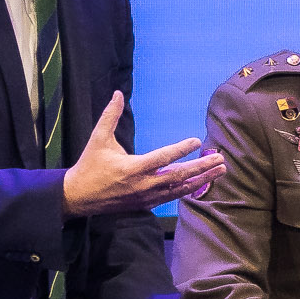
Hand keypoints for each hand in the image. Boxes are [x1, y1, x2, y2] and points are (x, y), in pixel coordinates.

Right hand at [60, 94, 221, 214]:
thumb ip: (110, 116)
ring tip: (220, 170)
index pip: (163, 158)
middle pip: (179, 176)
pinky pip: (172, 197)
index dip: (181, 149)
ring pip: (180, 189)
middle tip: (220, 159)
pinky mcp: (146, 204)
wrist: (78, 197)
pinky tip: (203, 182)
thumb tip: (117, 93)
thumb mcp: (98, 139)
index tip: (197, 141)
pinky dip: (189, 190)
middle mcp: (143, 184)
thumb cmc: (90, 165)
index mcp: (133, 167)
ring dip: (202, 179)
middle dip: (201, 167)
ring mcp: (146, 197)